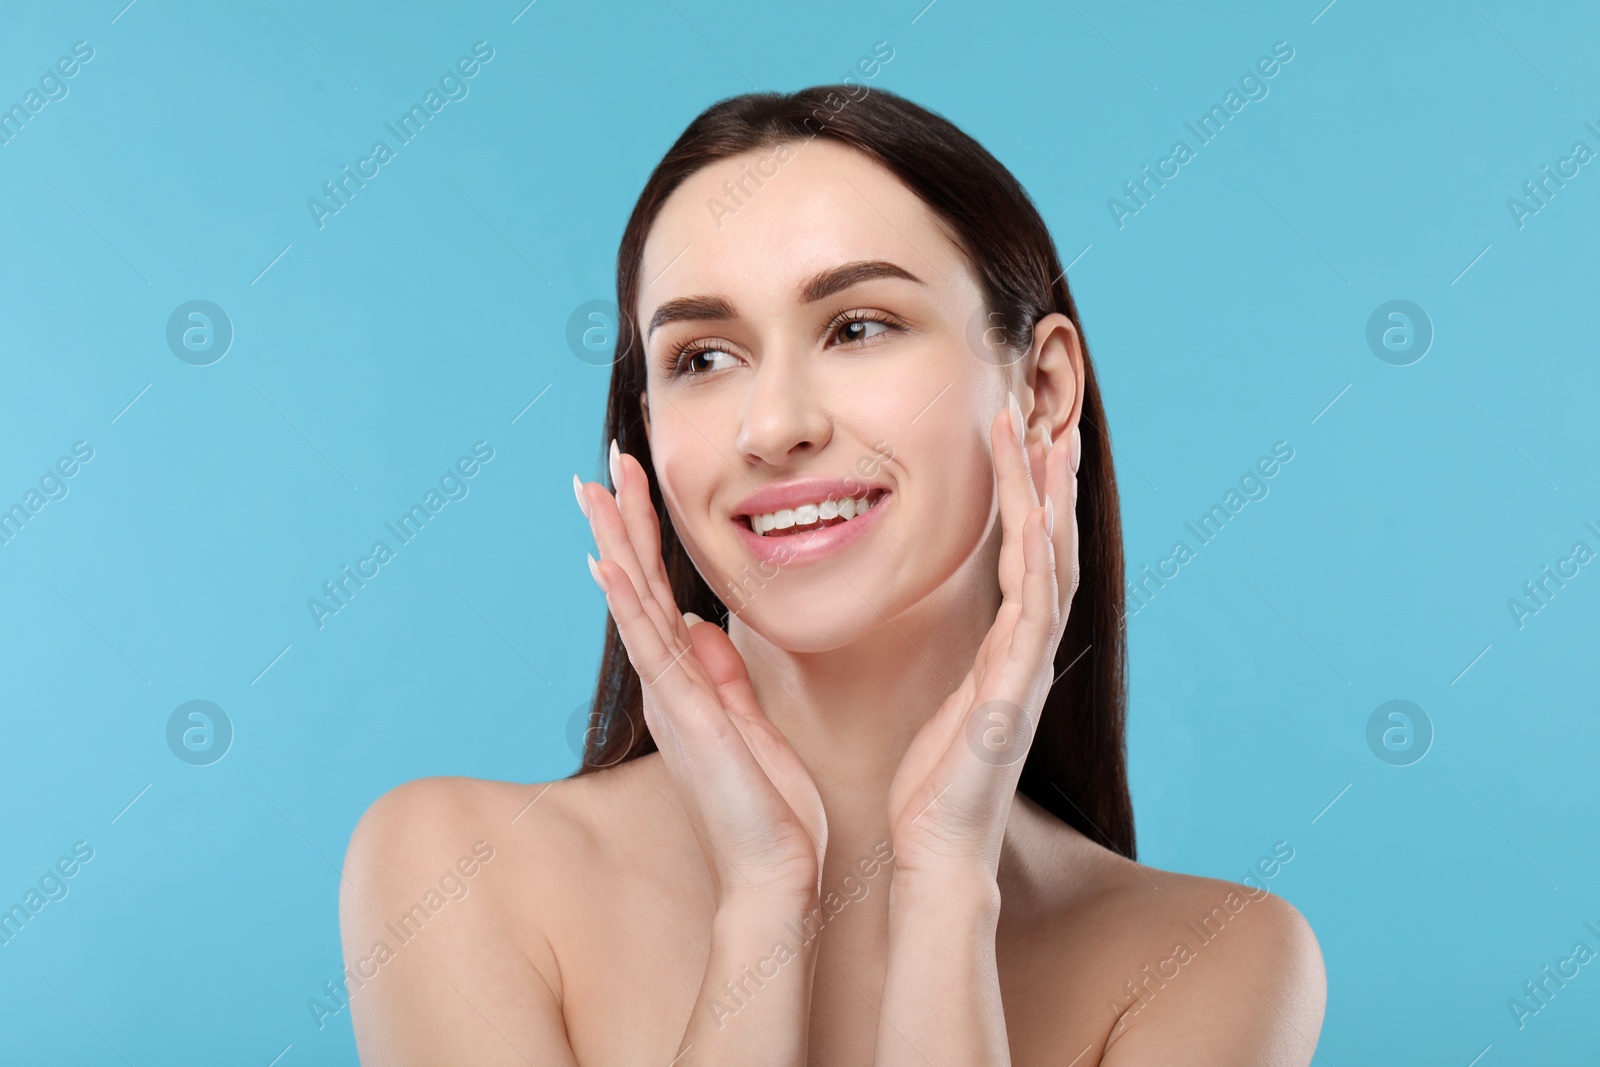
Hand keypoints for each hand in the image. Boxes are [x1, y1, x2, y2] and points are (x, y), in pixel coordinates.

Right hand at [576, 441, 827, 903]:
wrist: (777, 871)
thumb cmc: (770, 808)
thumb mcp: (752, 724)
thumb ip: (725, 675)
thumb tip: (704, 627)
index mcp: (687, 683)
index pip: (663, 595)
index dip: (646, 539)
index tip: (633, 485)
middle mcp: (669, 684)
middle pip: (639, 587)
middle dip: (621, 522)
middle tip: (600, 463)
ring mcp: (671, 698)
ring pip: (635, 604)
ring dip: (614, 542)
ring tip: (593, 489)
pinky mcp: (684, 715)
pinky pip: (651, 648)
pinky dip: (628, 602)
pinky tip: (607, 561)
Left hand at [884, 394, 1079, 883]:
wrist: (933, 851)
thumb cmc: (929, 785)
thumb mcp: (934, 703)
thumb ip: (947, 660)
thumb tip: (921, 619)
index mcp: (1005, 652)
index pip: (1024, 558)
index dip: (1027, 498)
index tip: (1020, 439)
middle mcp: (1026, 654)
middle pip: (1051, 548)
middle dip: (1051, 480)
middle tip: (1049, 413)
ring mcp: (1028, 671)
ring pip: (1051, 566)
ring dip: (1050, 500)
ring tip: (1048, 437)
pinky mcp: (1016, 694)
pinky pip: (1035, 614)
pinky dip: (1040, 561)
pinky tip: (1038, 517)